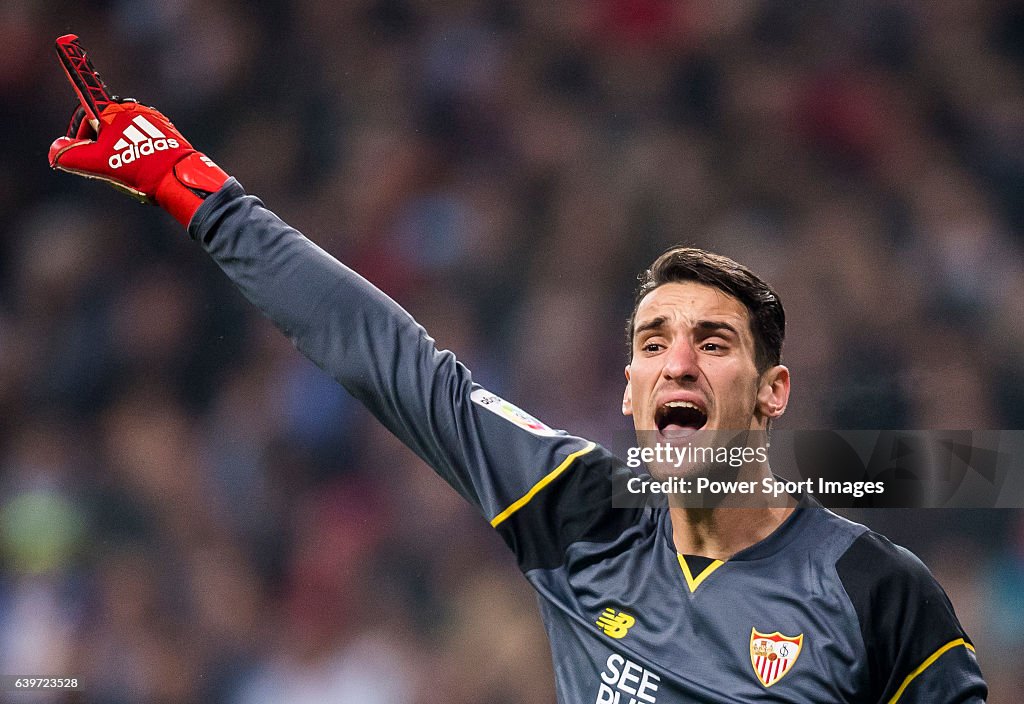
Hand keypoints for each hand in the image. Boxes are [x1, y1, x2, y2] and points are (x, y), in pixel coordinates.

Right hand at [48, 35, 228, 227]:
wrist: (177, 175)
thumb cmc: (136, 167)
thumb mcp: (96, 163)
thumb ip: (70, 155)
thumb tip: (57, 149)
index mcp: (109, 111)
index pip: (84, 87)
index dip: (72, 64)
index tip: (67, 40)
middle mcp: (129, 107)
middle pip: (99, 117)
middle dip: (92, 137)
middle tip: (94, 160)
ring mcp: (148, 116)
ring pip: (121, 126)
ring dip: (114, 143)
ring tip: (120, 166)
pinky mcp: (164, 127)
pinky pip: (141, 132)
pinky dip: (134, 145)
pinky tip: (139, 163)